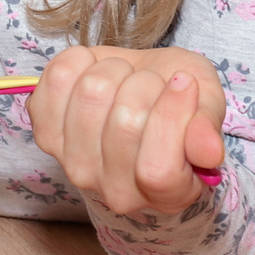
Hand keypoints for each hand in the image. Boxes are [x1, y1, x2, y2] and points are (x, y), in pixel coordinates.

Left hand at [27, 46, 225, 216]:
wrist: (141, 92)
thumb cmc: (178, 101)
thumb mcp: (206, 106)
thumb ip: (206, 127)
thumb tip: (208, 151)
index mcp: (167, 194)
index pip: (158, 169)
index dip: (171, 117)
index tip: (182, 82)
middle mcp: (117, 191)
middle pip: (126, 123)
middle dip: (146, 82)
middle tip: (152, 83)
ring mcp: (76, 165)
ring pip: (92, 93)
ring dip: (115, 69)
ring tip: (125, 79)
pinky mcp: (46, 132)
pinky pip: (57, 79)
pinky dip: (80, 60)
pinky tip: (94, 71)